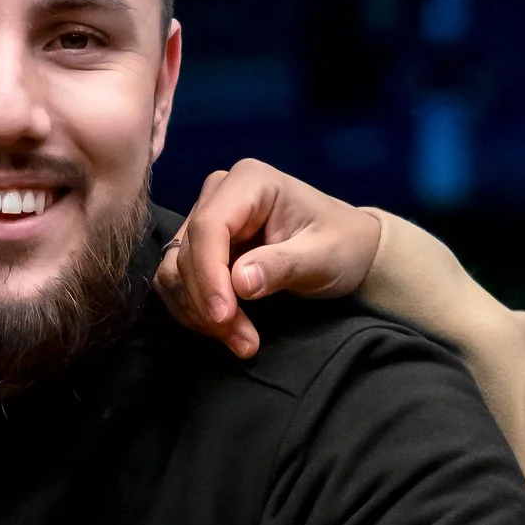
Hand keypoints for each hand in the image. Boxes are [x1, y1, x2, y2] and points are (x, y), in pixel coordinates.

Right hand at [155, 161, 381, 359]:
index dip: (210, 275)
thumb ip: (283, 265)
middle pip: (188, 251)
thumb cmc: (341, 244)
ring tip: (240, 341)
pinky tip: (225, 330)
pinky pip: (179, 281)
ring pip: (176, 270)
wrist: (348, 248)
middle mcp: (219, 193)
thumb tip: (240, 283)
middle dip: (208, 303)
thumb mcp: (323, 256)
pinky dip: (195, 310)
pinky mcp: (201, 247)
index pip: (209, 227)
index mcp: (249, 182)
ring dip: (198, 312)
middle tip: (244, 342)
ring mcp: (206, 218)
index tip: (224, 316)